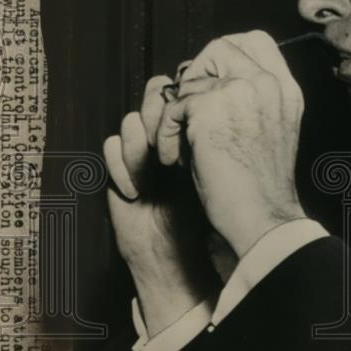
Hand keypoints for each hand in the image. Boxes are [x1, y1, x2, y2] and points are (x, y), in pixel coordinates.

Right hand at [103, 77, 226, 336]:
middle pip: (153, 98)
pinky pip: (111, 149)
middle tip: (171, 140)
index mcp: (196, 130)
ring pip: (130, 123)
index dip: (184, 97)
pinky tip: (137, 191)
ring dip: (141, 145)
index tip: (196, 117)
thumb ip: (228, 134)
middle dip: (160, 114)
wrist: (181, 259)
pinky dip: (122, 167)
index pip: (183, 91)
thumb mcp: (225, 170)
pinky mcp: (121, 173)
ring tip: (154, 173)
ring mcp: (142, 153)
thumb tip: (240, 100)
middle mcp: (168, 137)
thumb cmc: (208, 216)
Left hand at [155, 31, 306, 256]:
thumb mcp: (272, 130)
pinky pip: (172, 106)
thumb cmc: (260, 187)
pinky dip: (166, 135)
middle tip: (190, 111)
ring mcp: (240, 91)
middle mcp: (268, 83)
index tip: (212, 82)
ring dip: (178, 115)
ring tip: (184, 146)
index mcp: (286, 89)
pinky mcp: (209, 108)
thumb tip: (214, 79)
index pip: (256, 41)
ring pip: (190, 81)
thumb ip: (255, 99)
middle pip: (219, 47)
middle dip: (196, 76)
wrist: (261, 218)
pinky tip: (177, 159)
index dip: (226, 54)